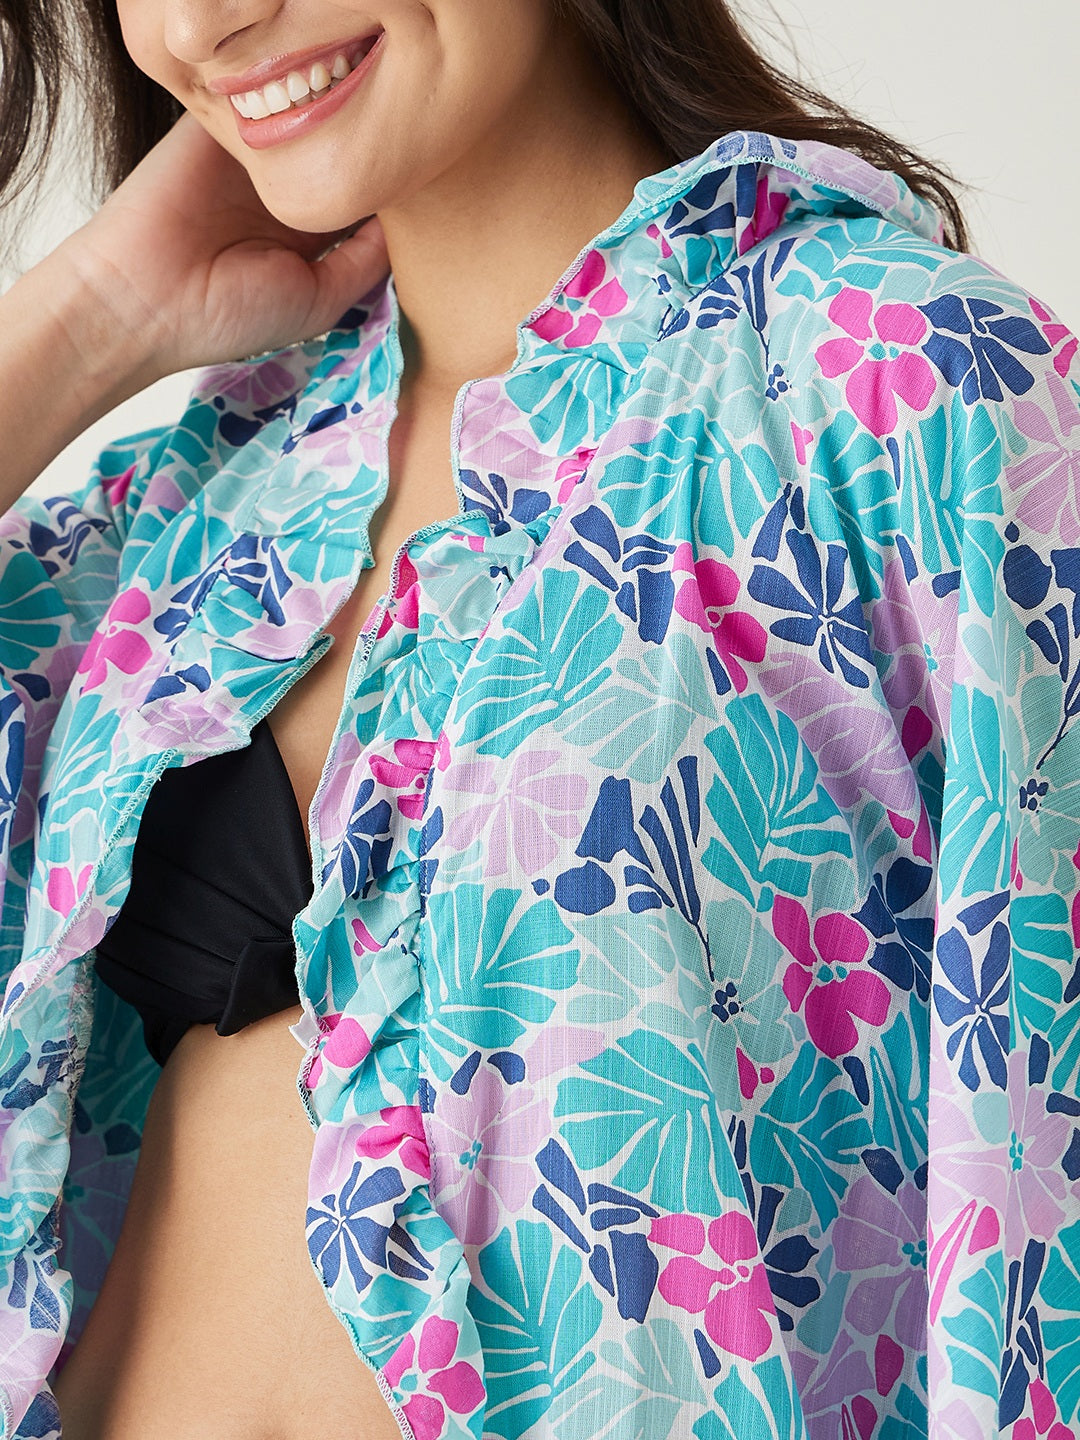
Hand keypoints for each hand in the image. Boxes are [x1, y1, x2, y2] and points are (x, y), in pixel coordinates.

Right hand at [62, 110, 390, 381]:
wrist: (146, 295)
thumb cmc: (230, 314)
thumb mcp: (319, 300)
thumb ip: (365, 263)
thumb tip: (404, 224)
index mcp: (306, 236)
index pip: (360, 203)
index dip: (388, 196)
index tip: (420, 191)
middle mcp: (282, 194)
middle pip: (340, 160)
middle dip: (368, 159)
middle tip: (400, 153)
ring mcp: (252, 159)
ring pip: (309, 126)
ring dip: (333, 126)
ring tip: (365, 131)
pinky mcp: (221, 128)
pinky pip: (263, 102)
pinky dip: (289, 102)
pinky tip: (317, 113)